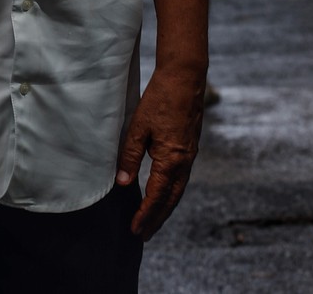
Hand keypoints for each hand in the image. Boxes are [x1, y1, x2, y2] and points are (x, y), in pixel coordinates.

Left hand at [116, 67, 204, 240]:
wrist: (185, 77)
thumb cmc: (160, 99)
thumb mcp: (139, 126)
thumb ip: (130, 156)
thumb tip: (121, 183)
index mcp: (171, 159)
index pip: (157, 196)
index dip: (145, 215)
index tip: (135, 229)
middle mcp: (185, 162)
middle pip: (171, 200)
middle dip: (157, 218)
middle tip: (143, 235)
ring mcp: (190, 155)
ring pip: (178, 190)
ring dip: (165, 207)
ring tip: (152, 220)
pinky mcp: (190, 147)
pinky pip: (181, 178)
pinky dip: (171, 192)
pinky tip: (163, 192)